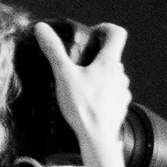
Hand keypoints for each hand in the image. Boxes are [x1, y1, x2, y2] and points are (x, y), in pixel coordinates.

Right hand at [35, 19, 130, 166]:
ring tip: (83, 83)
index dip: (106, 29)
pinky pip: (115, 92)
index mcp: (109, 62)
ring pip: (114, 74)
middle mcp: (120, 74)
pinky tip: (90, 99)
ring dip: (101, 74)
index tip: (93, 34)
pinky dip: (105, 91)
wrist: (97, 139)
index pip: (118, 33)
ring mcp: (123, 91)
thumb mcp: (63, 75)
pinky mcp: (122, 106)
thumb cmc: (82, 107)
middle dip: (97, 55)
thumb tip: (42, 28)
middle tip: (80, 62)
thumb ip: (53, 50)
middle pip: (113, 55)